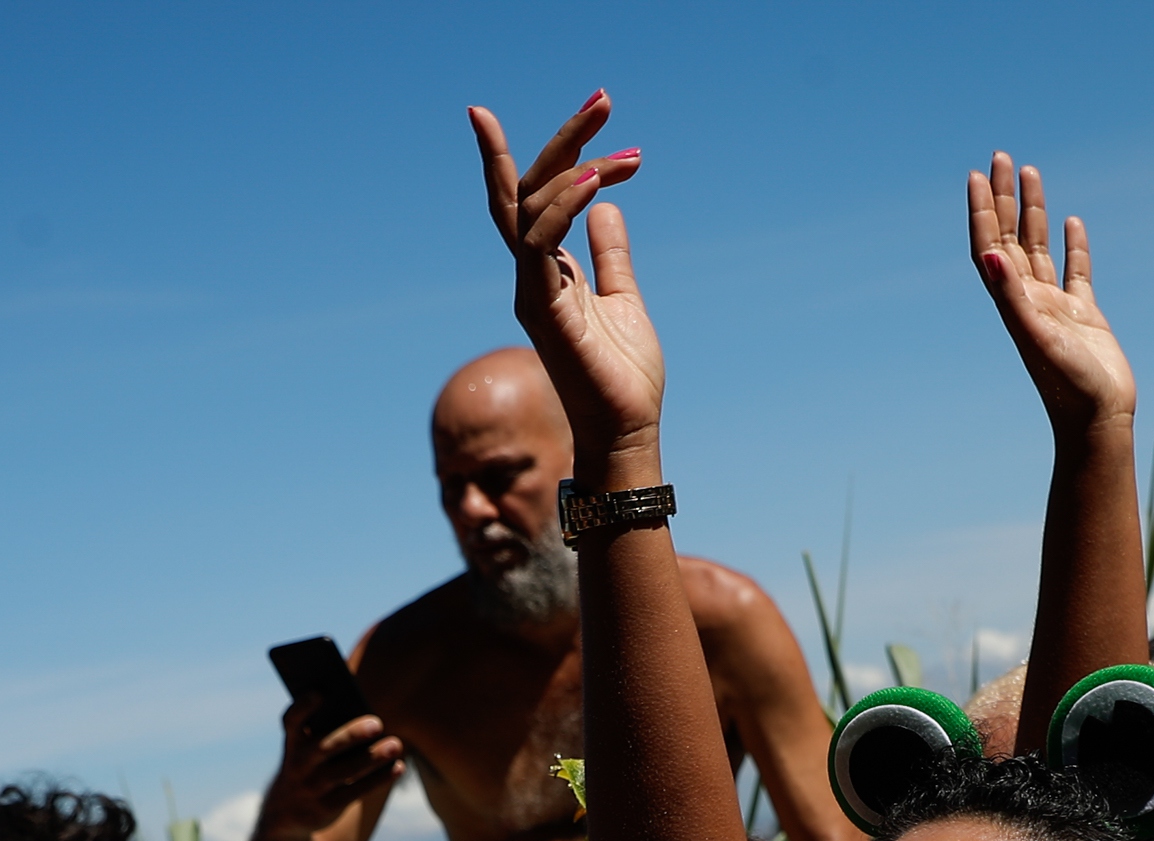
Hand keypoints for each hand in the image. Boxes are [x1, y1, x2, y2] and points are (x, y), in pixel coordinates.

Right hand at [261, 695, 405, 836]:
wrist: (286, 811)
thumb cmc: (309, 765)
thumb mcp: (306, 748)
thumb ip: (326, 730)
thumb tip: (367, 716)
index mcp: (293, 742)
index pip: (292, 721)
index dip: (303, 706)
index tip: (321, 692)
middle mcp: (298, 765)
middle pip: (324, 747)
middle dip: (350, 735)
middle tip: (377, 724)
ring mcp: (311, 788)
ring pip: (345, 772)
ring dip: (373, 758)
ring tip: (396, 745)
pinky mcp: (326, 807)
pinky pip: (356, 792)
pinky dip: (379, 779)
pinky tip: (398, 767)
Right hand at [471, 94, 657, 462]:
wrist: (627, 428)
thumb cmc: (624, 376)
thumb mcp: (624, 298)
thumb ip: (610, 254)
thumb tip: (607, 206)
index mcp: (547, 272)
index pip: (526, 201)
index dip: (532, 153)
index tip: (573, 108)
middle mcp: (531, 277)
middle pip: (528, 190)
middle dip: (561, 140)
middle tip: (603, 98)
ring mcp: (531, 291)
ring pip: (530, 207)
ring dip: (570, 164)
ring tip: (616, 144)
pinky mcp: (542, 308)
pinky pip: (538, 243)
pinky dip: (561, 206)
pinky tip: (595, 182)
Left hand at [969, 155, 1134, 433]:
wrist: (1098, 421)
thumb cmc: (1067, 386)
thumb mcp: (1037, 336)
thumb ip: (1012, 296)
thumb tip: (989, 254)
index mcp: (1013, 303)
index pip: (989, 248)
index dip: (981, 212)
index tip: (975, 175)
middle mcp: (1029, 301)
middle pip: (1010, 238)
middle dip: (1004, 199)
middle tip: (1000, 158)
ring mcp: (1056, 307)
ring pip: (1040, 248)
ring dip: (1034, 213)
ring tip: (1030, 172)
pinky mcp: (1085, 315)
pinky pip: (1076, 271)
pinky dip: (1073, 245)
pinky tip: (1072, 222)